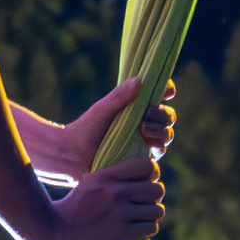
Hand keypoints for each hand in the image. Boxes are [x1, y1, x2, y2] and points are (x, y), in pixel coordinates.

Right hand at [39, 151, 164, 239]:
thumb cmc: (74, 207)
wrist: (55, 233)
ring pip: (157, 210)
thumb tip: (143, 171)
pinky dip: (147, 228)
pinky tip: (137, 228)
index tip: (146, 181)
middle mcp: (115, 192)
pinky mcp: (122, 234)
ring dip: (151, 214)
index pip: (147, 166)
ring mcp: (120, 213)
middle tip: (145, 202)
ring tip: (141, 216)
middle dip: (153, 196)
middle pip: (157, 189)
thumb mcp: (90, 182)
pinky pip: (151, 227)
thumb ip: (113, 176)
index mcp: (107, 176)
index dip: (152, 174)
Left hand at [55, 76, 176, 174]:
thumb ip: (118, 96)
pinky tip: (150, 147)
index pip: (158, 95)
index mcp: (135, 107)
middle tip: (148, 113)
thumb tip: (139, 80)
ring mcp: (144, 141)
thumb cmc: (84, 130)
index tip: (167, 91)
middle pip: (167, 116)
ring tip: (144, 130)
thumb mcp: (101, 110)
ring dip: (161, 130)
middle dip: (162, 114)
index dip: (166, 90)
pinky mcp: (142, 159)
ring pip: (166, 134)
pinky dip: (159, 148)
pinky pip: (160, 153)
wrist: (72, 157)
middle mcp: (144, 123)